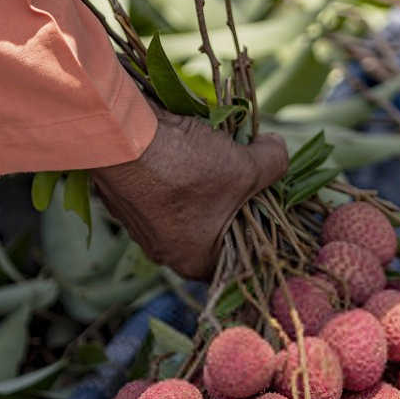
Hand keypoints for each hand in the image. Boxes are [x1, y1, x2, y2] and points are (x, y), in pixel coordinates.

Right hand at [92, 104, 286, 278]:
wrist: (121, 138)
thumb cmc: (188, 166)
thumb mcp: (247, 165)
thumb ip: (274, 163)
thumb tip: (278, 151)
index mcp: (194, 260)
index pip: (238, 259)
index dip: (258, 230)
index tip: (267, 203)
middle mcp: (164, 252)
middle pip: (212, 231)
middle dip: (231, 202)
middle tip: (245, 174)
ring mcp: (139, 227)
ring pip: (184, 209)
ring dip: (202, 184)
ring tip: (213, 154)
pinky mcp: (123, 200)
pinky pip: (159, 192)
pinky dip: (173, 172)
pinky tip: (182, 148)